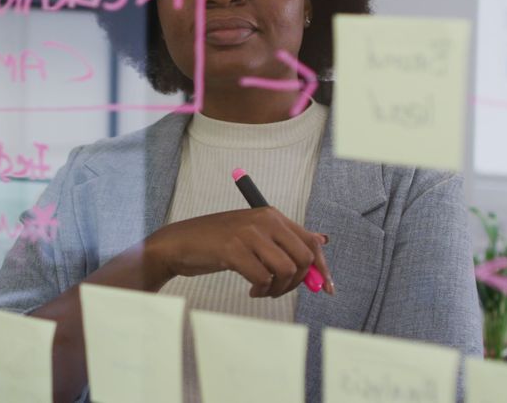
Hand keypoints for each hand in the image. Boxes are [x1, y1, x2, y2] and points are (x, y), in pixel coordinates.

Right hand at [146, 206, 332, 297]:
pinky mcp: (234, 250)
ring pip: (286, 270)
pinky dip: (261, 290)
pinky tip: (252, 289)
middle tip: (281, 289)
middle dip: (299, 282)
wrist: (180, 243)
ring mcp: (249, 234)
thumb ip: (285, 238)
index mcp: (272, 215)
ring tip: (263, 290)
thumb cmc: (218, 242)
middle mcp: (264, 220)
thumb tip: (323, 241)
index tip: (326, 288)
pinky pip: (263, 278)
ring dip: (278, 289)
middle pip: (303, 257)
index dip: (322, 267)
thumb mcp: (255, 235)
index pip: (311, 241)